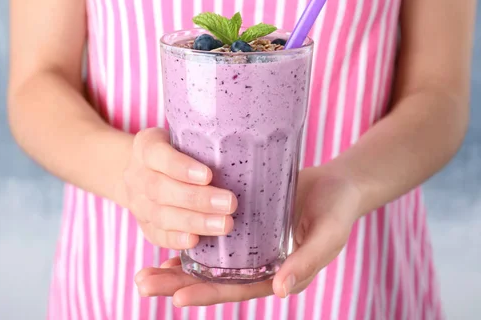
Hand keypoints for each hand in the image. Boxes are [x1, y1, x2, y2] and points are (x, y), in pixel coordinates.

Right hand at [117, 128, 236, 250]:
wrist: (141, 170)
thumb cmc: (174, 150)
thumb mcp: (181, 136)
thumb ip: (203, 142)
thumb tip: (246, 149)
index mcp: (145, 147)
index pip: (158, 154)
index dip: (182, 167)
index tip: (209, 175)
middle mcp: (136, 175)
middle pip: (161, 189)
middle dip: (197, 199)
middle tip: (229, 204)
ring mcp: (136, 203)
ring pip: (161, 215)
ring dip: (194, 222)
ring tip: (224, 224)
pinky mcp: (143, 225)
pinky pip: (156, 235)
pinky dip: (176, 240)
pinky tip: (196, 241)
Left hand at [133, 167, 361, 305]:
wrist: (337, 184)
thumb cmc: (337, 210)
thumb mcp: (328, 235)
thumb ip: (307, 262)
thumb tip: (279, 291)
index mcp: (277, 275)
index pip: (238, 290)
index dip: (209, 293)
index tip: (178, 296)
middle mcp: (258, 266)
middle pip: (213, 280)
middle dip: (178, 284)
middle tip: (143, 283)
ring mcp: (249, 247)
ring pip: (208, 261)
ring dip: (176, 266)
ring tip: (143, 270)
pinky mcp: (244, 225)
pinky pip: (213, 237)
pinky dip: (190, 240)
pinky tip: (166, 238)